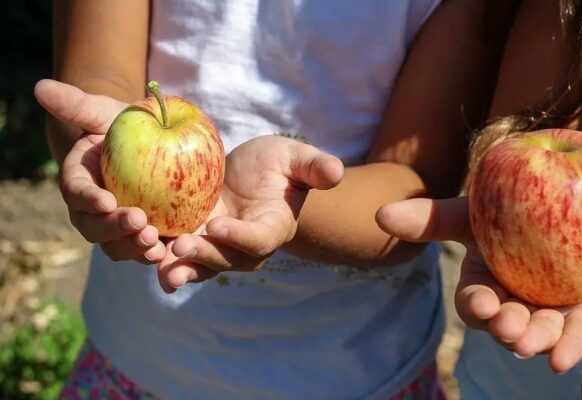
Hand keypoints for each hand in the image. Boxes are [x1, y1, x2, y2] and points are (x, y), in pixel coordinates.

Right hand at [34, 79, 165, 262]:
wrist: (150, 146)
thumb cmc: (124, 127)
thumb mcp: (105, 112)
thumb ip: (77, 105)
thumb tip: (42, 87)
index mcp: (80, 183)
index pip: (77, 193)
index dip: (88, 199)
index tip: (106, 201)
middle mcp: (95, 212)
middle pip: (95, 229)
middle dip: (114, 230)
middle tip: (140, 223)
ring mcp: (119, 229)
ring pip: (119, 247)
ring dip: (134, 248)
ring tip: (155, 244)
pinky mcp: (146, 236)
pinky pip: (147, 252)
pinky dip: (158, 258)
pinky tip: (173, 254)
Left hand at [157, 135, 343, 292]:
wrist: (252, 176)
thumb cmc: (278, 165)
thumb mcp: (296, 159)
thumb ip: (314, 167)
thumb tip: (335, 172)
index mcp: (272, 228)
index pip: (259, 239)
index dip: (240, 237)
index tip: (219, 226)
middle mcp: (245, 246)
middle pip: (225, 259)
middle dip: (204, 256)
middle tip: (181, 248)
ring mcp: (217, 246)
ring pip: (199, 265)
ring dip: (179, 268)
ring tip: (159, 268)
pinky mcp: (194, 239)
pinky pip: (177, 253)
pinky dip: (161, 255)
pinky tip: (140, 250)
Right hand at [376, 197, 581, 396]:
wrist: (559, 203)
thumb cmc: (507, 211)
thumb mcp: (471, 214)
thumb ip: (430, 218)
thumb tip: (380, 215)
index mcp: (486, 287)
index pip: (476, 303)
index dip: (478, 305)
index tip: (484, 304)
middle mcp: (517, 305)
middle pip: (511, 325)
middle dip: (510, 330)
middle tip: (513, 329)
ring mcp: (555, 313)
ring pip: (550, 336)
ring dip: (548, 346)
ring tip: (551, 352)